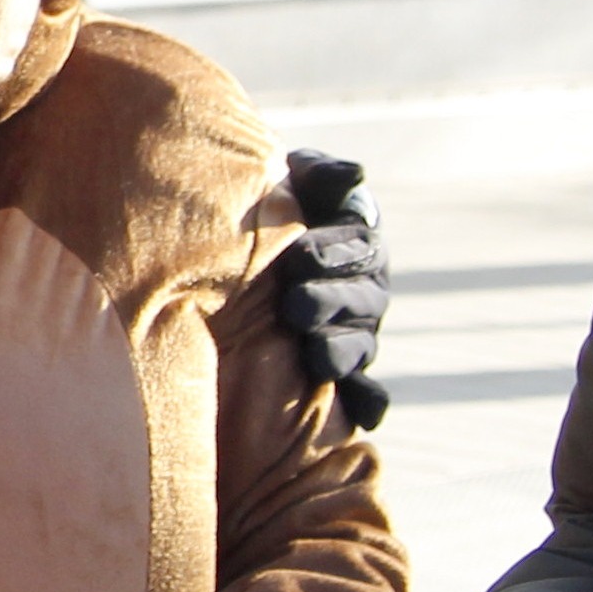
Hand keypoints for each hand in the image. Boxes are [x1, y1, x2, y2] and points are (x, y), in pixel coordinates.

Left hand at [273, 149, 390, 427]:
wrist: (225, 258)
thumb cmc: (259, 211)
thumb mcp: (285, 184)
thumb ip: (318, 176)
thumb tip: (354, 176)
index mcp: (354, 243)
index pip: (360, 248)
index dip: (334, 253)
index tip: (299, 256)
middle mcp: (360, 290)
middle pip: (363, 299)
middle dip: (332, 302)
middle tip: (296, 305)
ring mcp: (353, 333)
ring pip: (361, 345)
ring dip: (340, 350)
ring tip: (314, 355)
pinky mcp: (339, 373)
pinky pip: (366, 392)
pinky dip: (367, 401)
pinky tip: (363, 416)